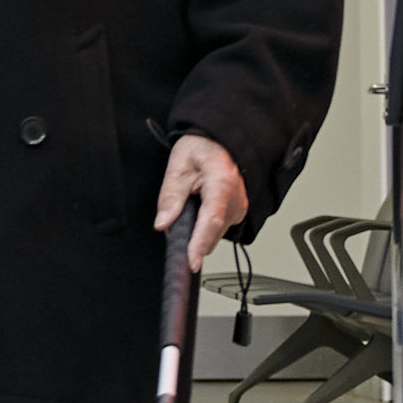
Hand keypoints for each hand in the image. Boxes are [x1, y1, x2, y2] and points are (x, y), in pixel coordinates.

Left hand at [154, 131, 248, 273]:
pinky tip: (200, 207)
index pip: (211, 221)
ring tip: (191, 202)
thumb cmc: (202, 148)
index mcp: (222, 184)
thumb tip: (163, 224)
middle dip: (190, 235)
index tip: (191, 262)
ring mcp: (240, 208)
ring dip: (197, 229)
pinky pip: (218, 228)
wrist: (220, 141)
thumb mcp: (178, 166)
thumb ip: (170, 196)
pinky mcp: (238, 212)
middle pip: (211, 233)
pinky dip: (204, 225)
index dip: (200, 244)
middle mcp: (236, 199)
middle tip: (176, 213)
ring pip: (214, 234)